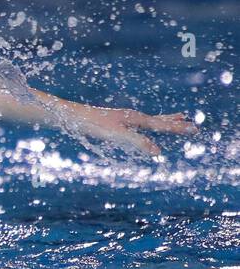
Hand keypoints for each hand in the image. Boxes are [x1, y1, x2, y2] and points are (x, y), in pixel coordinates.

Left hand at [69, 106, 195, 157]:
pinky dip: (149, 124)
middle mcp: (132, 116)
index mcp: (136, 118)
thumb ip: (138, 142)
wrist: (74, 116)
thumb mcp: (118, 136)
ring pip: (149, 120)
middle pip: (158, 120)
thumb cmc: (94, 125)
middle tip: (191, 122)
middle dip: (174, 123)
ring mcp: (124, 118)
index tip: (194, 128)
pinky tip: (144, 125)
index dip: (177, 128)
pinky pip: (138, 123)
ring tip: (176, 117)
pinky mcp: (115, 121)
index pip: (162, 125)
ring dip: (164, 120)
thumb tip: (158, 153)